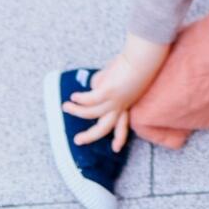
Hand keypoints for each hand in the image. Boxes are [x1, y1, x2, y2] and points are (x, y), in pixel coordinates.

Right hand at [61, 33, 168, 151]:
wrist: (144, 59)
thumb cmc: (136, 64)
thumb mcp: (122, 80)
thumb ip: (107, 86)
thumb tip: (95, 86)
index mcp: (127, 104)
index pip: (124, 125)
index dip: (120, 137)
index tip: (116, 148)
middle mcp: (121, 106)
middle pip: (104, 128)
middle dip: (90, 137)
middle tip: (77, 141)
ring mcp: (114, 100)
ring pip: (91, 114)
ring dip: (76, 112)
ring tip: (65, 107)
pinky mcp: (108, 91)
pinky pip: (89, 99)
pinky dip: (80, 99)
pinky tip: (73, 97)